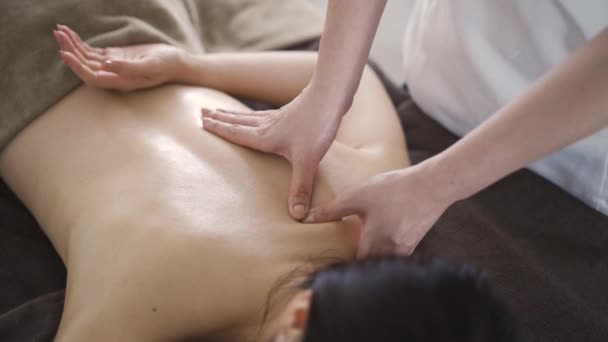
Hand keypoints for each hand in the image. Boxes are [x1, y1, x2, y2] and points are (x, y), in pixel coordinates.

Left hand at [53, 24, 183, 91]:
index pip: (92, 77)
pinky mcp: (114, 57)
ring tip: (59, 31)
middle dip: (70, 51)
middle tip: (59, 34)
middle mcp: (113, 76)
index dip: (77, 67)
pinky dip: (80, 42)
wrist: (176, 62)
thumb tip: (106, 65)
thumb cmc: (166, 65)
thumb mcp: (151, 65)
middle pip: (85, 66)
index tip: (65, 53)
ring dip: (72, 45)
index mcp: (120, 81)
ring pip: (86, 57)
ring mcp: (112, 66)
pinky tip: (70, 33)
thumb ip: (129, 67)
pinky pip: (92, 51)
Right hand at [201, 88, 345, 219]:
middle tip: (201, 112)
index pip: (236, 133)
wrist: (331, 96)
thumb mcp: (309, 161)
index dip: (219, 129)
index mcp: (265, 136)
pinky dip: (254, 115)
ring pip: (249, 116)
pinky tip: (260, 116)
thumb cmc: (318, 125)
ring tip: (219, 110)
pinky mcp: (291, 112)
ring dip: (233, 115)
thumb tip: (296, 214)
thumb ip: (301, 187)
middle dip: (220, 118)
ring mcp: (280, 117)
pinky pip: (265, 114)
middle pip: (238, 121)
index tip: (201, 122)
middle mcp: (268, 125)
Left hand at [304, 164, 452, 256]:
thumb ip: (333, 210)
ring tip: (360, 246)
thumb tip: (306, 218)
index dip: (342, 267)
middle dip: (356, 263)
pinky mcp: (414, 243)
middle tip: (341, 259)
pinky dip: (385, 247)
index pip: (353, 266)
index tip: (330, 266)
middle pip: (368, 265)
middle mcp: (390, 253)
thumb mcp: (358, 195)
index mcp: (373, 244)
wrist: (434, 185)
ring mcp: (404, 250)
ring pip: (382, 259)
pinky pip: (394, 252)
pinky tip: (380, 235)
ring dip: (371, 255)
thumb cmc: (395, 189)